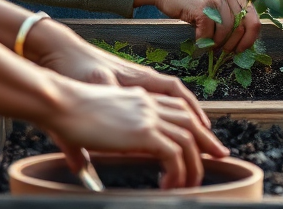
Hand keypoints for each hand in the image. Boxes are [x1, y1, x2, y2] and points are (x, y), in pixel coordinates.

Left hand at [26, 18, 208, 126]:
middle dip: (199, 121)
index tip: (204, 129)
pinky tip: (171, 129)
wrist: (63, 52)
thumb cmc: (76, 67)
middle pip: (180, 99)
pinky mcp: (128, 89)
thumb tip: (106, 127)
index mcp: (137, 78)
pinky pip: (160, 102)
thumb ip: (104, 97)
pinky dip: (172, 114)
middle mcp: (142, 80)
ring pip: (172, 101)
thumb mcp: (91, 83)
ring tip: (201, 139)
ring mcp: (136, 84)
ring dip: (188, 119)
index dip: (191, 110)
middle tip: (214, 144)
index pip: (174, 92)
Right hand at [44, 81, 227, 189]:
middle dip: (207, 141)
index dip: (193, 123)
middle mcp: (149, 104)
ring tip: (190, 183)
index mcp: (139, 98)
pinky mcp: (144, 132)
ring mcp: (149, 117)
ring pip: (188, 140)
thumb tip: (79, 166)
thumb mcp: (89, 126)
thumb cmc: (67, 114)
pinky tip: (168, 184)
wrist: (63, 102)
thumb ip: (91, 144)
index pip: (177, 108)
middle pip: (191, 121)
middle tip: (218, 157)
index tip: (201, 141)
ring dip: (193, 164)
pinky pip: (174, 154)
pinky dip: (178, 171)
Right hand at [135, 0, 259, 52]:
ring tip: (208, 44)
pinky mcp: (202, 6)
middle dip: (233, 45)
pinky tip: (198, 39)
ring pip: (226, 33)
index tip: (239, 49)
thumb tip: (243, 38)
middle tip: (222, 50)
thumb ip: (231, 8)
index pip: (254, 20)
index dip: (248, 39)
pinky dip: (204, 41)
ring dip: (217, 44)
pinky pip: (209, 34)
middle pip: (242, 28)